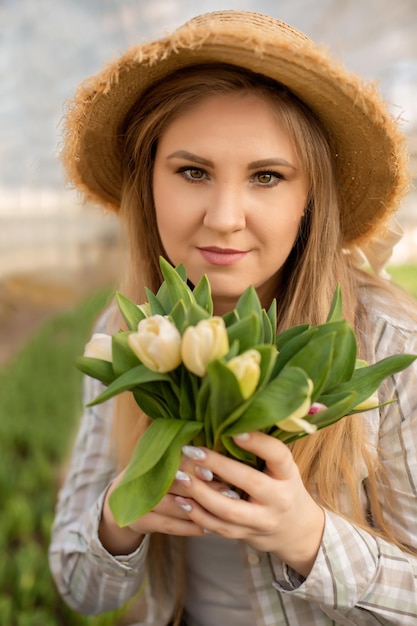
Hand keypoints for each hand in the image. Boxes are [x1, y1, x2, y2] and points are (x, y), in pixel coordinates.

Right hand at [99, 461, 226, 554]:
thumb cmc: (152, 478)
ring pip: (174, 507)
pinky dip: (190, 528)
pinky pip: (169, 526)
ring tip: (225, 512)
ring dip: (201, 510)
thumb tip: (218, 455)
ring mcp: (138, 501)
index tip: (213, 472)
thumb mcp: (161, 463)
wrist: (118, 504)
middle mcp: (142, 478)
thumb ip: (185, 458)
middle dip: (204, 489)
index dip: (193, 466)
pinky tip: (209, 529)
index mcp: (150, 459)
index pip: (174, 461)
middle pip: (176, 484)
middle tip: (229, 493)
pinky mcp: (139, 522)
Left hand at [175, 432, 324, 576]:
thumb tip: (226, 422)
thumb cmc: (282, 486)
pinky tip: (181, 501)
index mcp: (288, 475)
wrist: (297, 530)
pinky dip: (198, 515)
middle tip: (192, 451)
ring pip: (229, 510)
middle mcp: (279, 498)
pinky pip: (219, 528)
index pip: (278, 455)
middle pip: (249, 481)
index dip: (257, 443)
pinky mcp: (247, 535)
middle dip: (218, 465)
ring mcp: (263, 521)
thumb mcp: (281, 468)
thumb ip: (261, 452)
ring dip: (201, 493)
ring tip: (180, 477)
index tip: (233, 431)